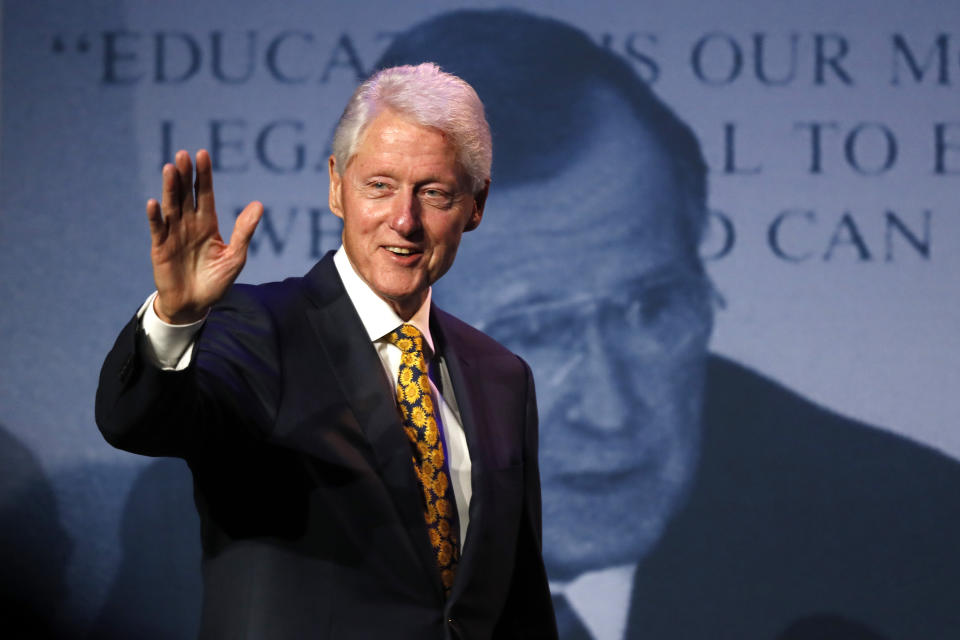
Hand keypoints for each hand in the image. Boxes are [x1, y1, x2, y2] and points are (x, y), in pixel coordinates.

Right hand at [146, 149, 262, 323]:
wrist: (195, 305)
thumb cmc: (216, 281)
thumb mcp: (235, 257)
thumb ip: (244, 231)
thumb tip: (259, 205)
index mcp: (207, 224)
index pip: (206, 194)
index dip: (204, 175)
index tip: (203, 154)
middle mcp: (189, 224)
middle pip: (186, 194)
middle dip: (185, 175)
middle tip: (183, 155)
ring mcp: (173, 234)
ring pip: (171, 206)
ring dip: (170, 188)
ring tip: (170, 169)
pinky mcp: (160, 248)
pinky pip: (158, 229)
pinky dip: (155, 217)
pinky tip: (153, 203)